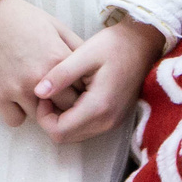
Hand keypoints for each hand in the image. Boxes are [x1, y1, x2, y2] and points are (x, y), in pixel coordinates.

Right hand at [0, 0, 83, 128]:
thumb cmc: (20, 17)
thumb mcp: (55, 26)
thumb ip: (75, 48)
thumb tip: (90, 67)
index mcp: (58, 58)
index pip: (83, 89)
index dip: (81, 90)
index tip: (76, 88)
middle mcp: (41, 78)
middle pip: (66, 109)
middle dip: (64, 104)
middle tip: (57, 96)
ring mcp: (17, 89)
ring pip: (40, 118)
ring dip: (40, 109)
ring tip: (35, 94)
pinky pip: (15, 120)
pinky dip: (17, 112)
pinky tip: (16, 98)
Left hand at [34, 14, 167, 145]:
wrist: (144, 44)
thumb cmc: (115, 44)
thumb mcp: (85, 53)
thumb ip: (60, 74)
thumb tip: (38, 92)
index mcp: (99, 106)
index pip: (59, 131)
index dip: (43, 116)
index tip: (43, 94)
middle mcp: (107, 121)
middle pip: (66, 137)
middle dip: (51, 119)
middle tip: (49, 93)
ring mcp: (113, 122)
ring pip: (76, 135)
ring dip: (62, 120)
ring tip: (61, 92)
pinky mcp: (115, 119)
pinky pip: (87, 128)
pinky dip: (75, 118)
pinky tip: (74, 96)